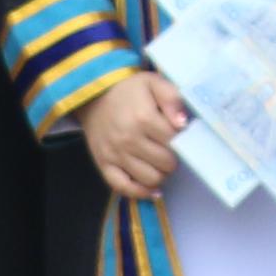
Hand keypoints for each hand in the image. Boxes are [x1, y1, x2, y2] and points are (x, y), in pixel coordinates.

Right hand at [81, 70, 189, 202]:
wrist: (93, 96)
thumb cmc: (128, 91)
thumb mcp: (153, 82)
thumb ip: (172, 98)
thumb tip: (182, 123)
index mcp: (143, 118)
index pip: (174, 141)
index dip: (181, 140)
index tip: (178, 136)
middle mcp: (128, 139)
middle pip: (165, 163)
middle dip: (173, 158)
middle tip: (170, 151)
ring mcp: (115, 154)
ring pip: (150, 178)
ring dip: (161, 174)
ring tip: (160, 164)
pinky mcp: (103, 164)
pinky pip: (123, 187)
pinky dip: (140, 192)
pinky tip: (152, 189)